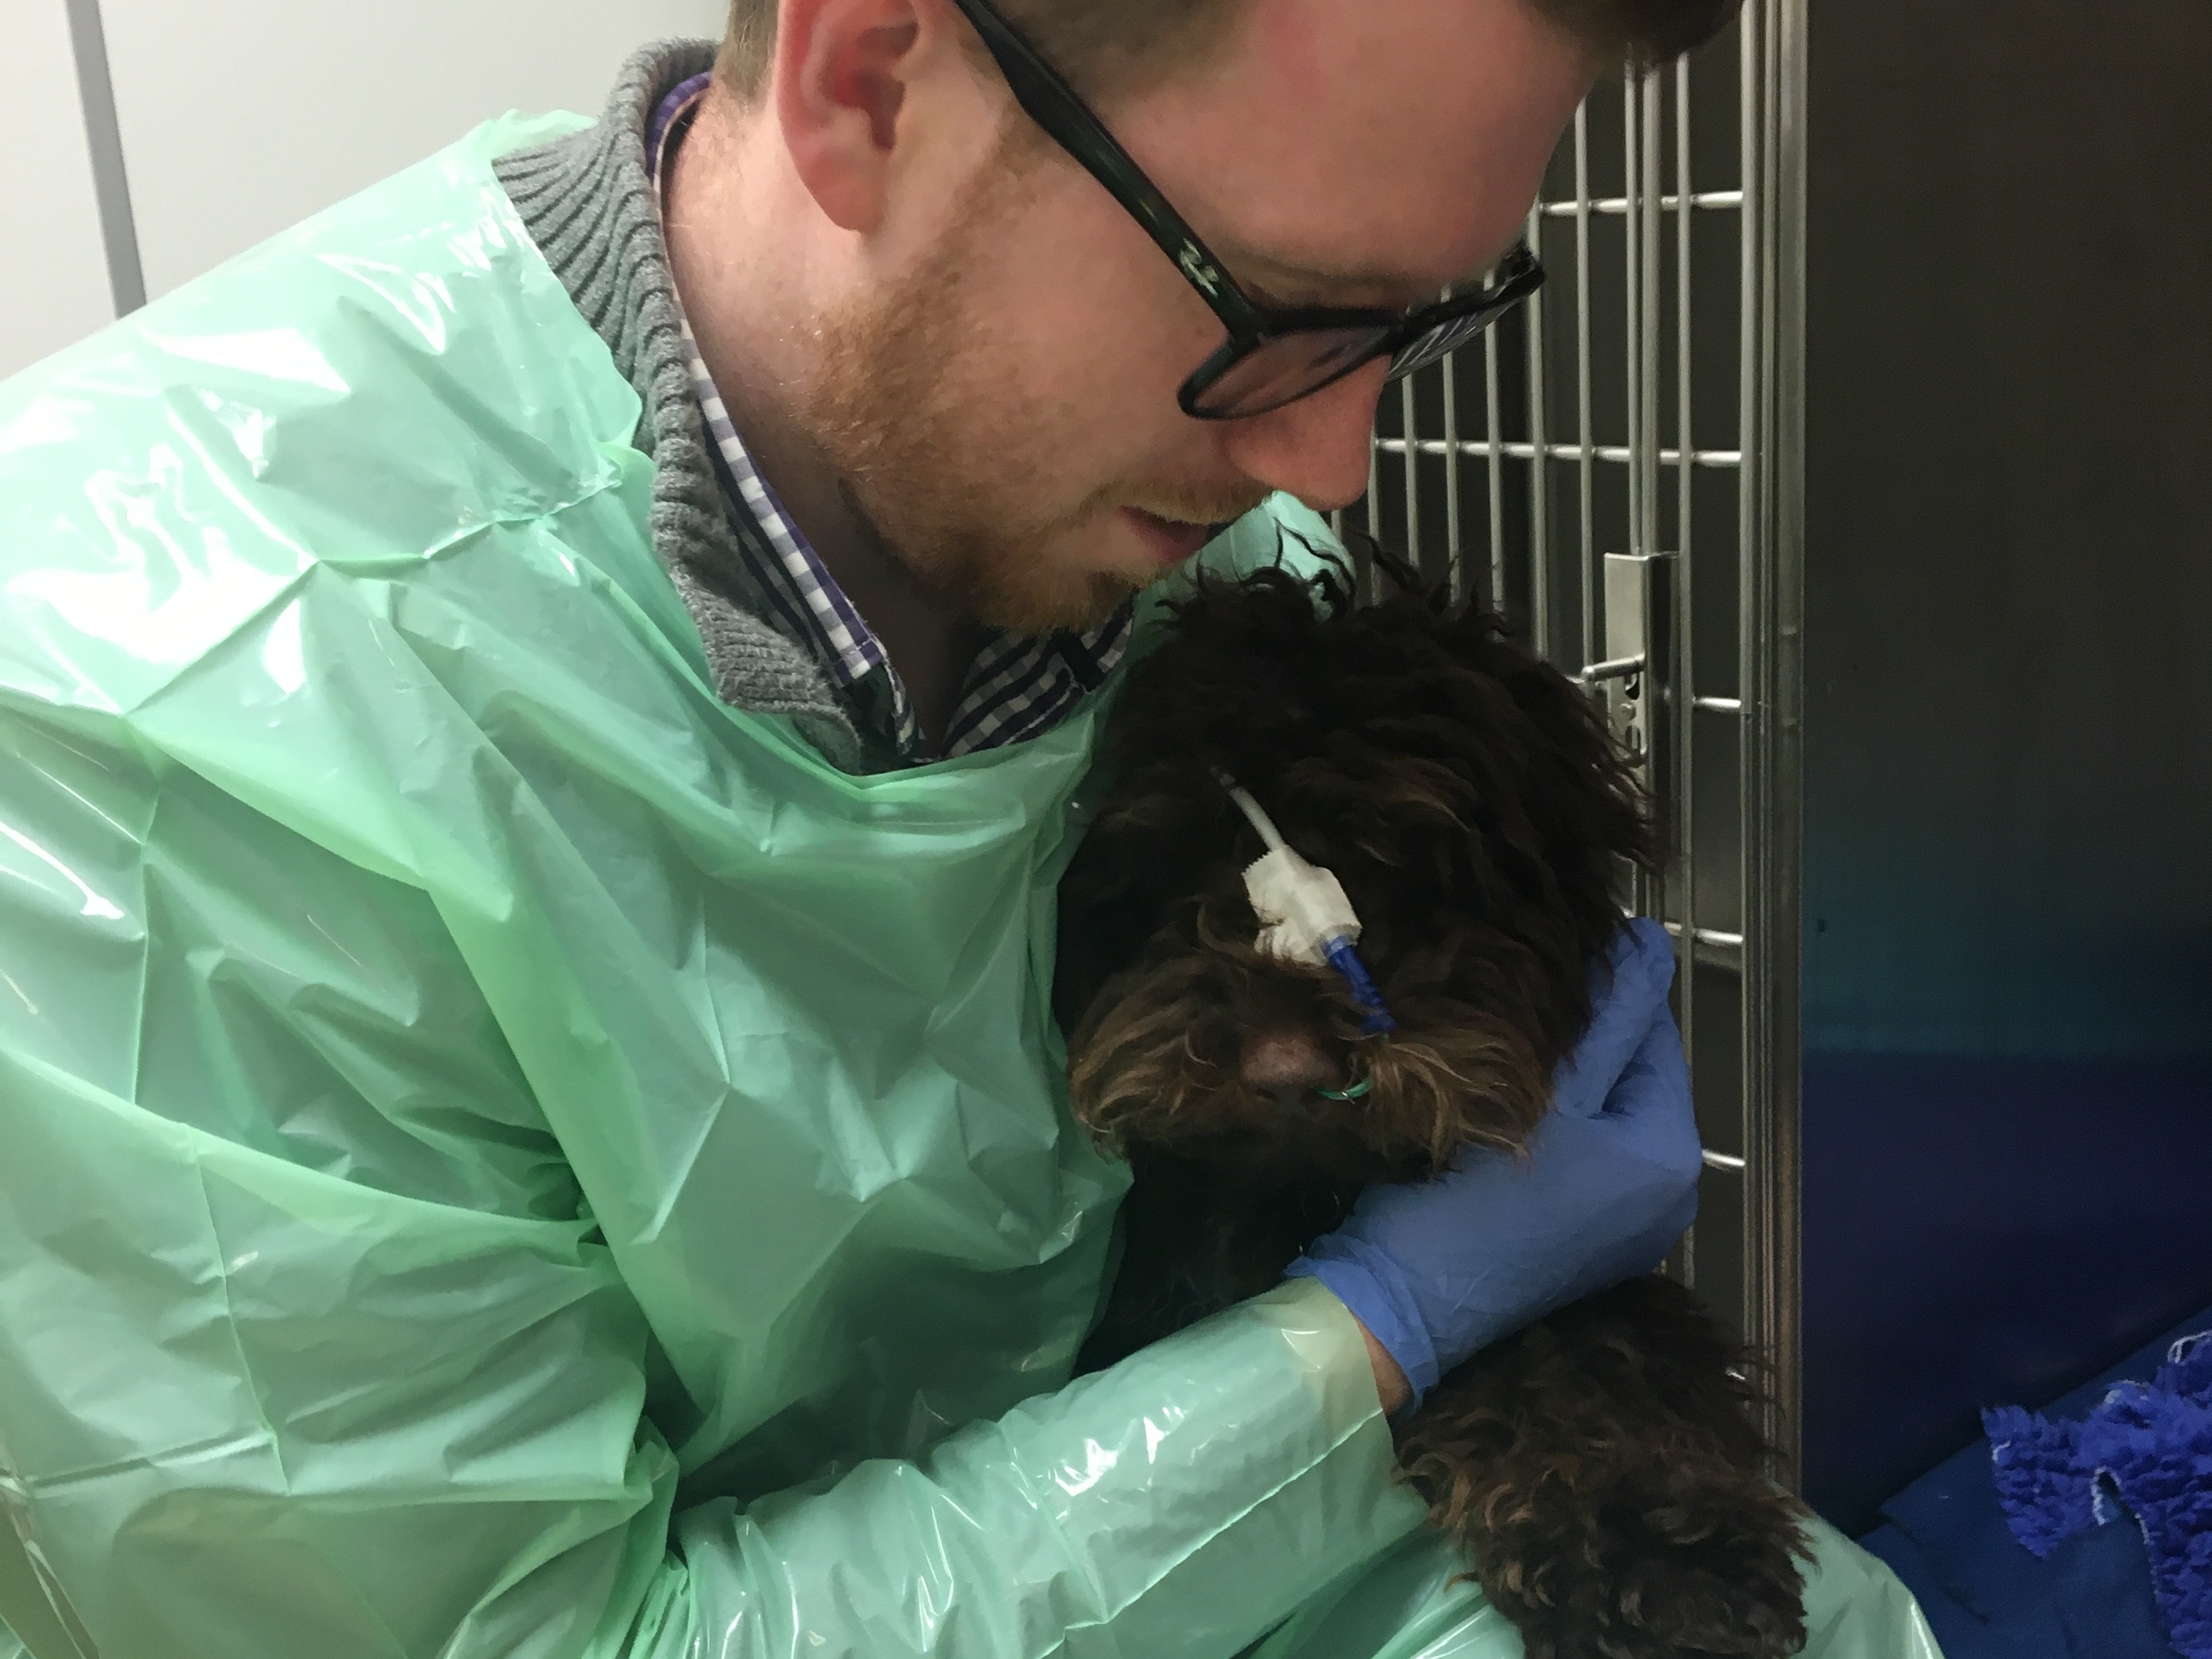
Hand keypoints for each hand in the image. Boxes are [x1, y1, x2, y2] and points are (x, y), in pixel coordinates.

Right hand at [1287, 918, 1701, 1407]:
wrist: (1400, 1305)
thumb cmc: (1469, 1196)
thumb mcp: (1545, 1094)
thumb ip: (1608, 1018)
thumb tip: (1654, 942)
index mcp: (1671, 1155)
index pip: (1653, 1035)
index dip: (1600, 991)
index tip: (1538, 963)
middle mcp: (1669, 1198)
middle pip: (1630, 1079)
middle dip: (1583, 1039)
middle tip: (1510, 1005)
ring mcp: (1629, 1230)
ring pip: (1603, 1118)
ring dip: (1565, 1082)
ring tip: (1502, 1048)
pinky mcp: (1586, 1247)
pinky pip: (1585, 1161)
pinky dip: (1555, 1129)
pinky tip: (1504, 1110)